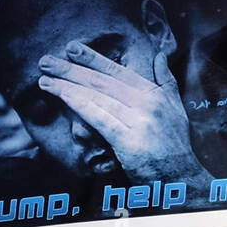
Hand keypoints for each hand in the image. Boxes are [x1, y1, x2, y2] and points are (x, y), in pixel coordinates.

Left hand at [38, 41, 211, 195]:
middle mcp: (148, 104)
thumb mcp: (176, 107)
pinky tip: (63, 97)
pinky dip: (80, 105)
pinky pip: (100, 118)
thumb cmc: (175, 145)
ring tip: (45, 81)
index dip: (93, 59)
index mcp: (155, 94)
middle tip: (47, 61)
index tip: (72, 48)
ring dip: (68, 87)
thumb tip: (159, 55)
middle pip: (104, 82)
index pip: (119, 72)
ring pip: (98, 98)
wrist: (181, 177)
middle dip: (72, 70)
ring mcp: (139, 121)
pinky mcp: (129, 140)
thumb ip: (165, 80)